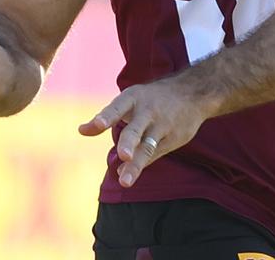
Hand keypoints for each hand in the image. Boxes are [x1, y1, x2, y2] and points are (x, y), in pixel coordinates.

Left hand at [78, 77, 207, 187]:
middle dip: (129, 143)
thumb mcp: (130, 99)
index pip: (118, 106)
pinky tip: (127, 175)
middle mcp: (148, 111)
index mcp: (135, 97)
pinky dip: (141, 165)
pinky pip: (154, 155)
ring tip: (124, 181)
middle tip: (122, 155)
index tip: (97, 125)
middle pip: (136, 129)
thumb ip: (107, 116)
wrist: (192, 93)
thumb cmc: (152, 98)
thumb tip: (81, 131)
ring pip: (147, 148)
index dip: (108, 116)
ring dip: (136, 165)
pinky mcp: (173, 139)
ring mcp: (162, 126)